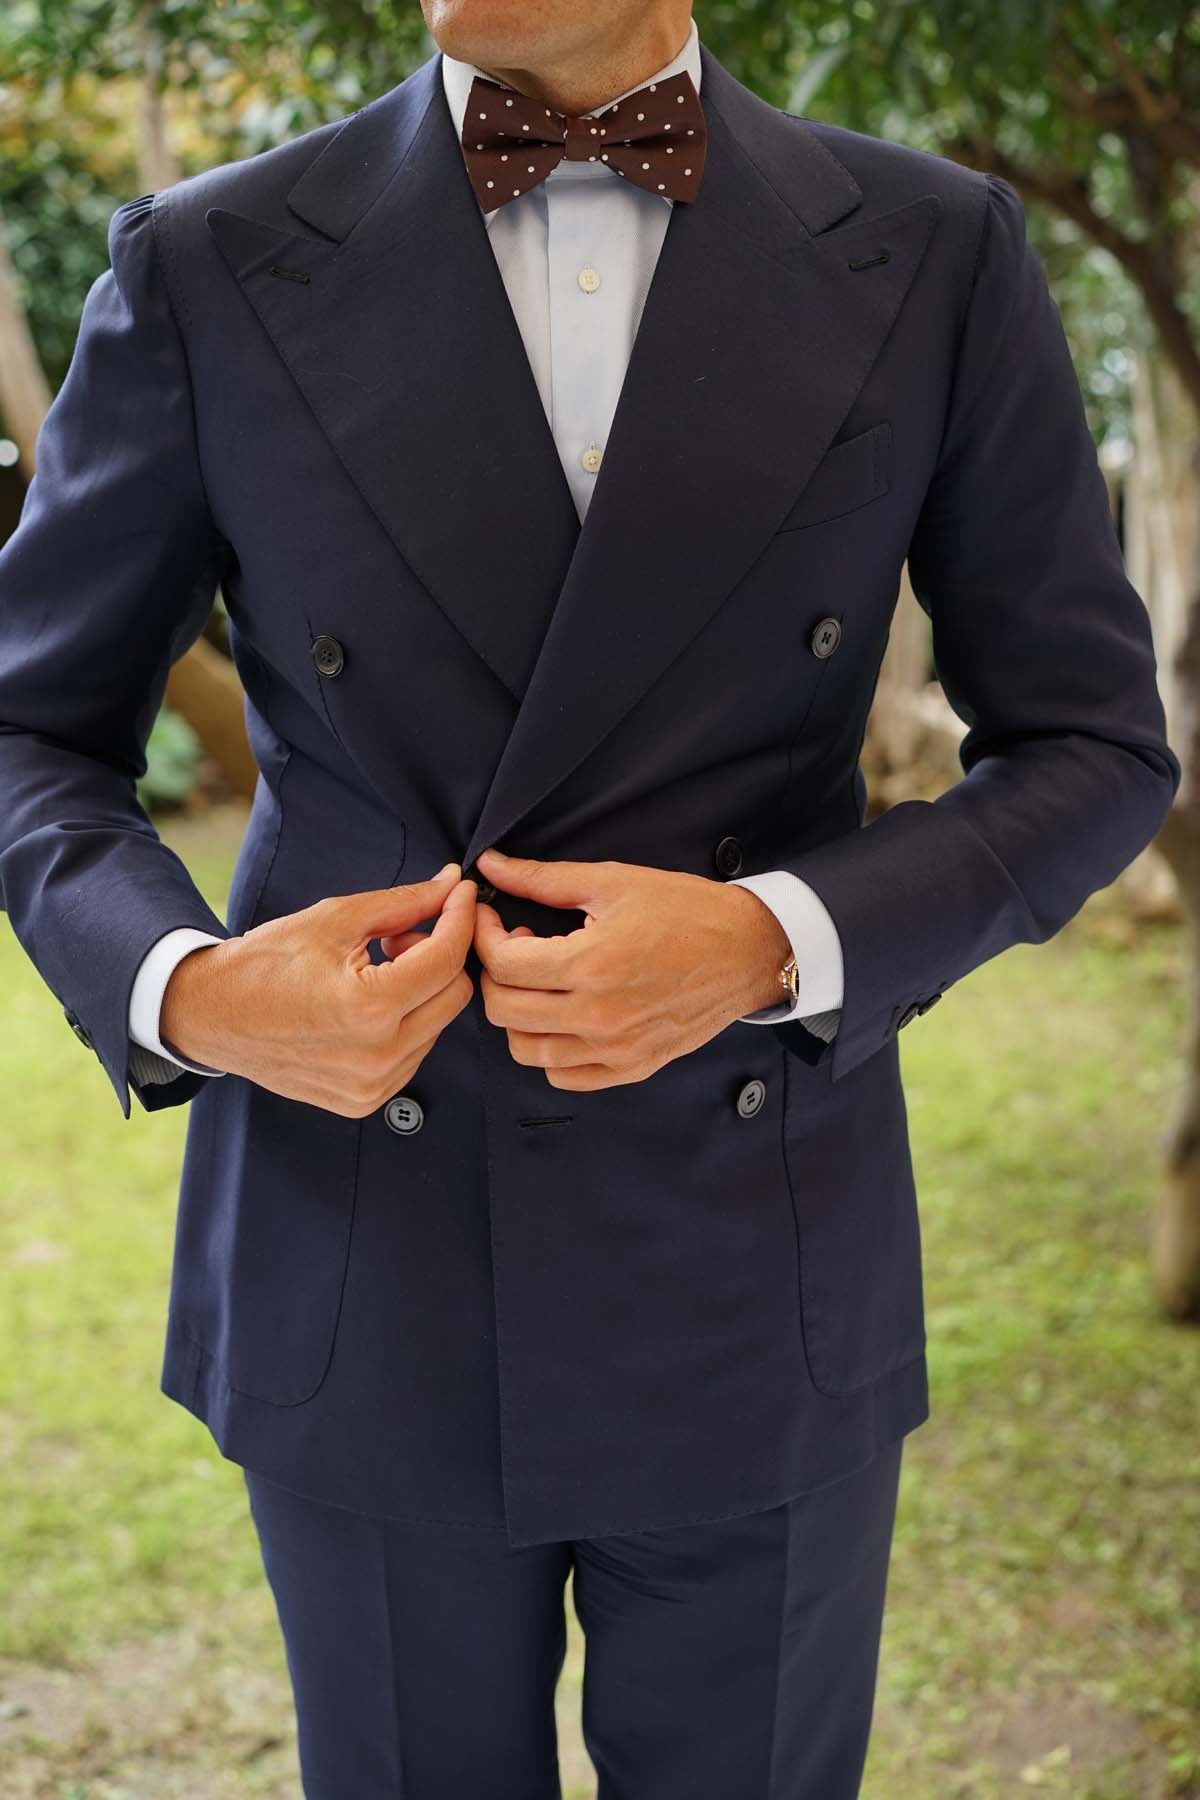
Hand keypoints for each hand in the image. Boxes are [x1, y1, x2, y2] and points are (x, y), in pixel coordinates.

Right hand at [160, 864, 477, 1116]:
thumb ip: (403, 903)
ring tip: (376, 968)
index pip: (446, 957)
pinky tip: (370, 1003)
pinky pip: (415, 1052)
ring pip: (439, 1024)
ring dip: (422, 990)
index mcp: (369, 1007)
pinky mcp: (365, 1101)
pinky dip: (406, 1022)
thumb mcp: (335, 919)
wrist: (212, 1015)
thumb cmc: (265, 963)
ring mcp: (372, 1085)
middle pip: (455, 993)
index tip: (461, 894)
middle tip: (399, 935)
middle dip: (440, 954)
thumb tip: (451, 886)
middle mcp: (377, 1055)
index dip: (460, 917)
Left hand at [472, 848, 791, 1090]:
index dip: (484, 935)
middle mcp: (599, 1015)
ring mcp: (616, 1048)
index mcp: (592, 964)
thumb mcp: (613, 882)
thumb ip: (542, 878)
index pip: (502, 964)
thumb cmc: (688, 911)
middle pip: (503, 1010)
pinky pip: (563, 1074)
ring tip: (540, 981)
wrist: (750, 951)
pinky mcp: (632, 1067)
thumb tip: (491, 864)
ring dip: (517, 1014)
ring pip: (526, 1050)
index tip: (491, 917)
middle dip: (493, 973)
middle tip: (514, 945)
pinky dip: (549, 1049)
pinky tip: (563, 1014)